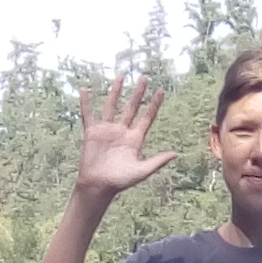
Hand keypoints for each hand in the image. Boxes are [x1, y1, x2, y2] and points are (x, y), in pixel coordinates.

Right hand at [74, 73, 177, 198]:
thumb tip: (176, 154)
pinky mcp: (92, 132)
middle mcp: (122, 131)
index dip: (154, 105)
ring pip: (112, 106)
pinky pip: (88, 114)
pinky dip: (86, 103)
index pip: (147, 118)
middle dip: (138, 93)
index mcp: (134, 139)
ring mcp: (107, 130)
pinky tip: (85, 90)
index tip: (160, 91)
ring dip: (116, 91)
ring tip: (120, 76)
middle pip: (132, 108)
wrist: (98, 186)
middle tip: (144, 78)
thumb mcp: (141, 171)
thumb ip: (158, 161)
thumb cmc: (120, 181)